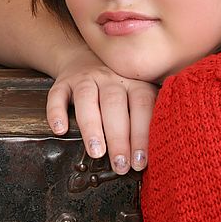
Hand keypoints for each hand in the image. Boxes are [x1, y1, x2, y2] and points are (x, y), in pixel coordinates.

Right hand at [46, 44, 158, 174]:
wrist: (85, 56)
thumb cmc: (119, 86)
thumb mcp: (138, 91)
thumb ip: (149, 114)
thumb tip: (163, 150)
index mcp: (135, 81)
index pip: (142, 105)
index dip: (142, 134)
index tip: (140, 162)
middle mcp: (111, 77)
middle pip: (115, 104)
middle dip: (119, 137)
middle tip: (121, 165)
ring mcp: (86, 78)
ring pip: (87, 98)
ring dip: (92, 126)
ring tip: (96, 153)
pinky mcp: (63, 82)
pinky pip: (57, 94)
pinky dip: (56, 112)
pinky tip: (61, 130)